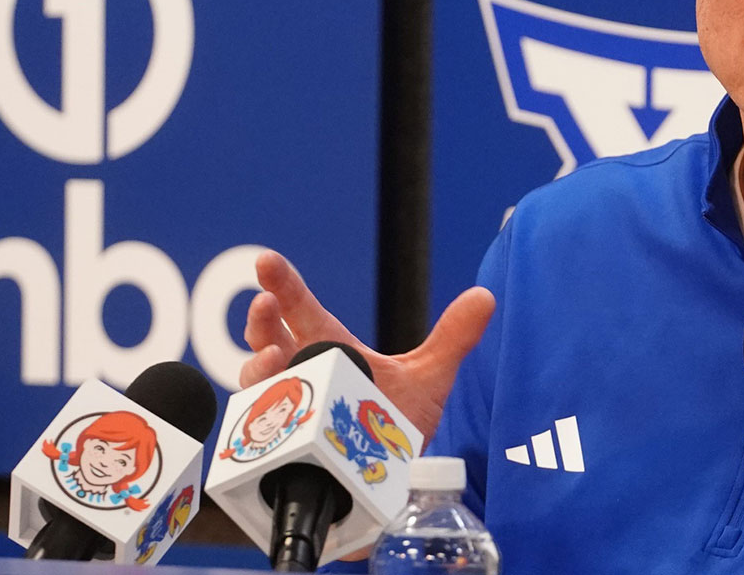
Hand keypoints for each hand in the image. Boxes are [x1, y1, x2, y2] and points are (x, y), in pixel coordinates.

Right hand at [239, 250, 495, 444]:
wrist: (394, 481)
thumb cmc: (398, 424)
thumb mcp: (428, 377)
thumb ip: (453, 337)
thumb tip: (485, 296)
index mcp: (330, 350)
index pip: (302, 310)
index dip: (284, 285)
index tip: (267, 263)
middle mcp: (303, 376)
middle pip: (268, 340)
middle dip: (261, 321)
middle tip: (265, 303)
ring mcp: (290, 410)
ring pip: (258, 383)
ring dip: (258, 366)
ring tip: (272, 357)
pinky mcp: (286, 448)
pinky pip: (262, 432)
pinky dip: (260, 420)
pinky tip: (270, 412)